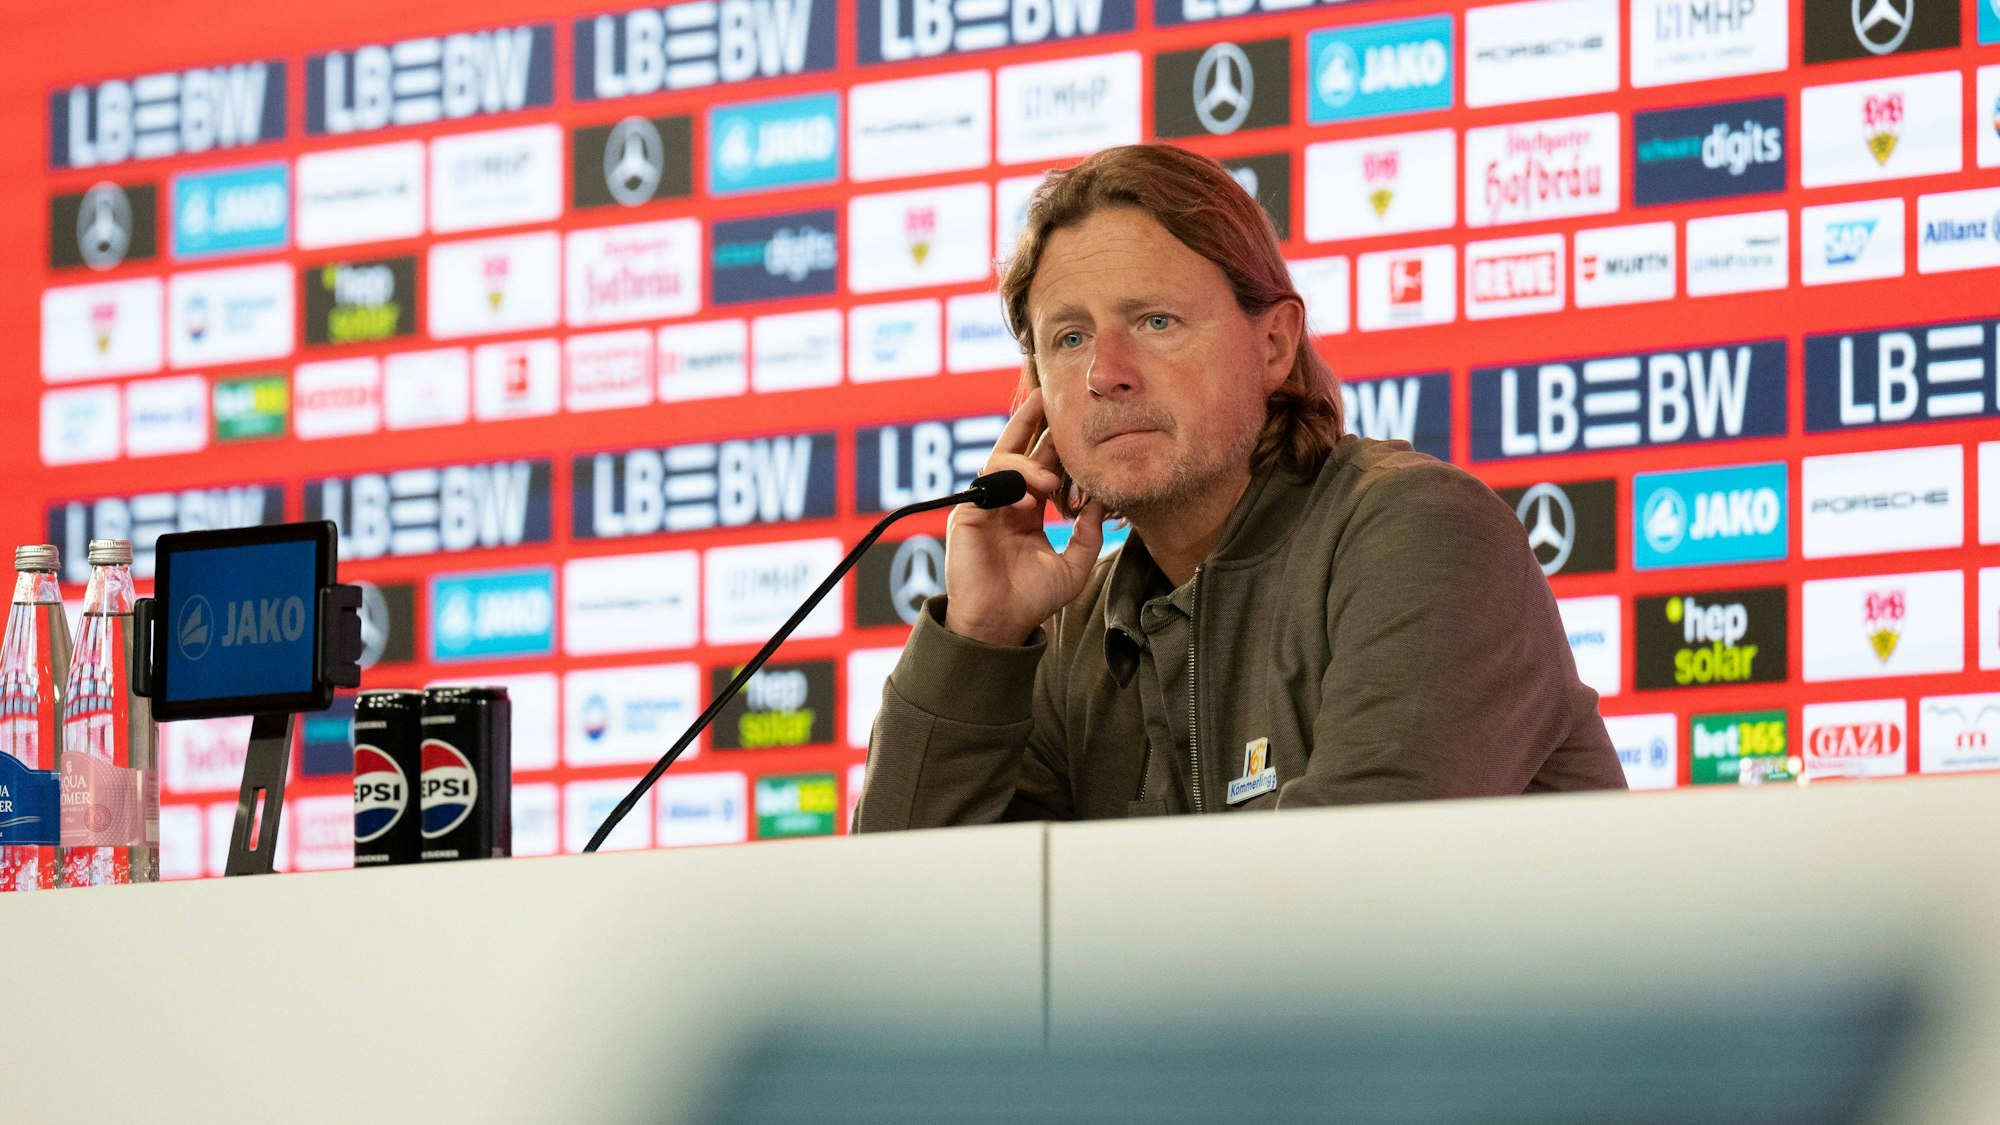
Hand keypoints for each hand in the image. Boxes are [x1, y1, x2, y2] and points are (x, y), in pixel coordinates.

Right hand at [943, 387, 1106, 645]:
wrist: (999, 625)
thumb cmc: (1032, 599)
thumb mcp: (1074, 564)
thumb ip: (1088, 533)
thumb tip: (1101, 500)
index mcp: (1029, 509)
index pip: (1042, 463)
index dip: (1055, 441)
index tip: (1076, 419)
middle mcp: (1006, 501)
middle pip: (1018, 447)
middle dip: (1032, 420)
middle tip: (1048, 394)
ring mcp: (986, 505)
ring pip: (1002, 460)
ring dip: (1029, 463)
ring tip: (1050, 482)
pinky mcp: (969, 514)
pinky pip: (988, 485)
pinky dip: (1011, 485)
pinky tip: (1030, 498)